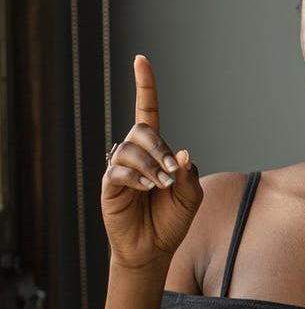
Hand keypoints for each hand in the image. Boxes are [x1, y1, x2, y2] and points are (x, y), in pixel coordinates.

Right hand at [101, 55, 203, 268]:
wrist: (154, 248)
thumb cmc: (172, 220)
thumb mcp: (191, 196)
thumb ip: (189, 175)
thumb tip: (183, 153)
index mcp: (157, 151)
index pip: (148, 111)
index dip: (145, 86)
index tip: (141, 59)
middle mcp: (135, 154)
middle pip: (142, 129)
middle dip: (160, 148)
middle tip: (173, 173)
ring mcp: (120, 168)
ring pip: (131, 149)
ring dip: (152, 166)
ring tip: (162, 186)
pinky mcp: (110, 185)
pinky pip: (119, 170)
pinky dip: (137, 177)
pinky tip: (147, 189)